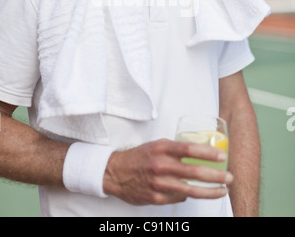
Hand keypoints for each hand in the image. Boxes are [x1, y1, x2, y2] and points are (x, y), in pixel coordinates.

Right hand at [103, 139, 232, 204]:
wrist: (115, 172)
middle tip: (228, 177)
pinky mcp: (156, 198)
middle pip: (194, 171)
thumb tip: (198, 155)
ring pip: (191, 190)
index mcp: (162, 148)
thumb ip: (176, 149)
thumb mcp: (156, 145)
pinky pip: (179, 198)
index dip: (208, 153)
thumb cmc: (139, 157)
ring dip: (210, 191)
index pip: (189, 149)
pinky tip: (193, 192)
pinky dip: (188, 195)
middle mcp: (161, 165)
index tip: (222, 156)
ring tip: (222, 190)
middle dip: (216, 176)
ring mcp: (159, 183)